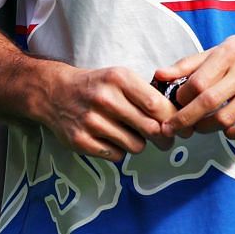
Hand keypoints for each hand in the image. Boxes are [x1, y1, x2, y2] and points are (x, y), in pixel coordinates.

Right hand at [34, 63, 174, 161]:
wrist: (55, 93)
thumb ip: (147, 94)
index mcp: (119, 79)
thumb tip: (177, 117)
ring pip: (136, 146)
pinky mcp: (81, 141)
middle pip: (150, 128)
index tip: (180, 126)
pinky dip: (120, 151)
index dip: (173, 119)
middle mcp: (105, 100)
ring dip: (139, 143)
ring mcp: (92, 122)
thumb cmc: (96, 86)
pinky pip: (117, 155)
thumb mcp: (121, 78)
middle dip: (163, 137)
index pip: (156, 104)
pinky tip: (112, 139)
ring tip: (132, 134)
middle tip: (166, 139)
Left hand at [154, 31, 234, 140]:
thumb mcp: (226, 47)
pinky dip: (233, 134)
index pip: (195, 82)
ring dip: (206, 128)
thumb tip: (159, 75)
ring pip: (224, 119)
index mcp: (230, 54)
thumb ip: (192, 63)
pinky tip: (228, 129)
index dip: (180, 98)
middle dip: (183, 120)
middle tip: (172, 128)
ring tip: (200, 127)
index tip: (177, 103)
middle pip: (206, 102)